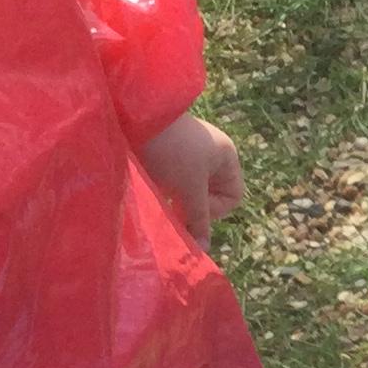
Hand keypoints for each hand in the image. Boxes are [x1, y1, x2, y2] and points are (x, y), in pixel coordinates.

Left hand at [136, 110, 245, 244]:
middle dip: (192, 206)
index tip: (193, 205)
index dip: (215, 209)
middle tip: (172, 207)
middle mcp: (211, 154)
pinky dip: (164, 189)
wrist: (134, 116)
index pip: (233, 198)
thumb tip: (204, 251)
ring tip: (159, 197)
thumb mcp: (189, 188)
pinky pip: (173, 181)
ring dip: (176, 199)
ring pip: (189, 190)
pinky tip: (150, 188)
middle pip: (210, 195)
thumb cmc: (171, 151)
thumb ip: (198, 220)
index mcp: (227, 157)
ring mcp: (189, 153)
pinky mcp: (167, 153)